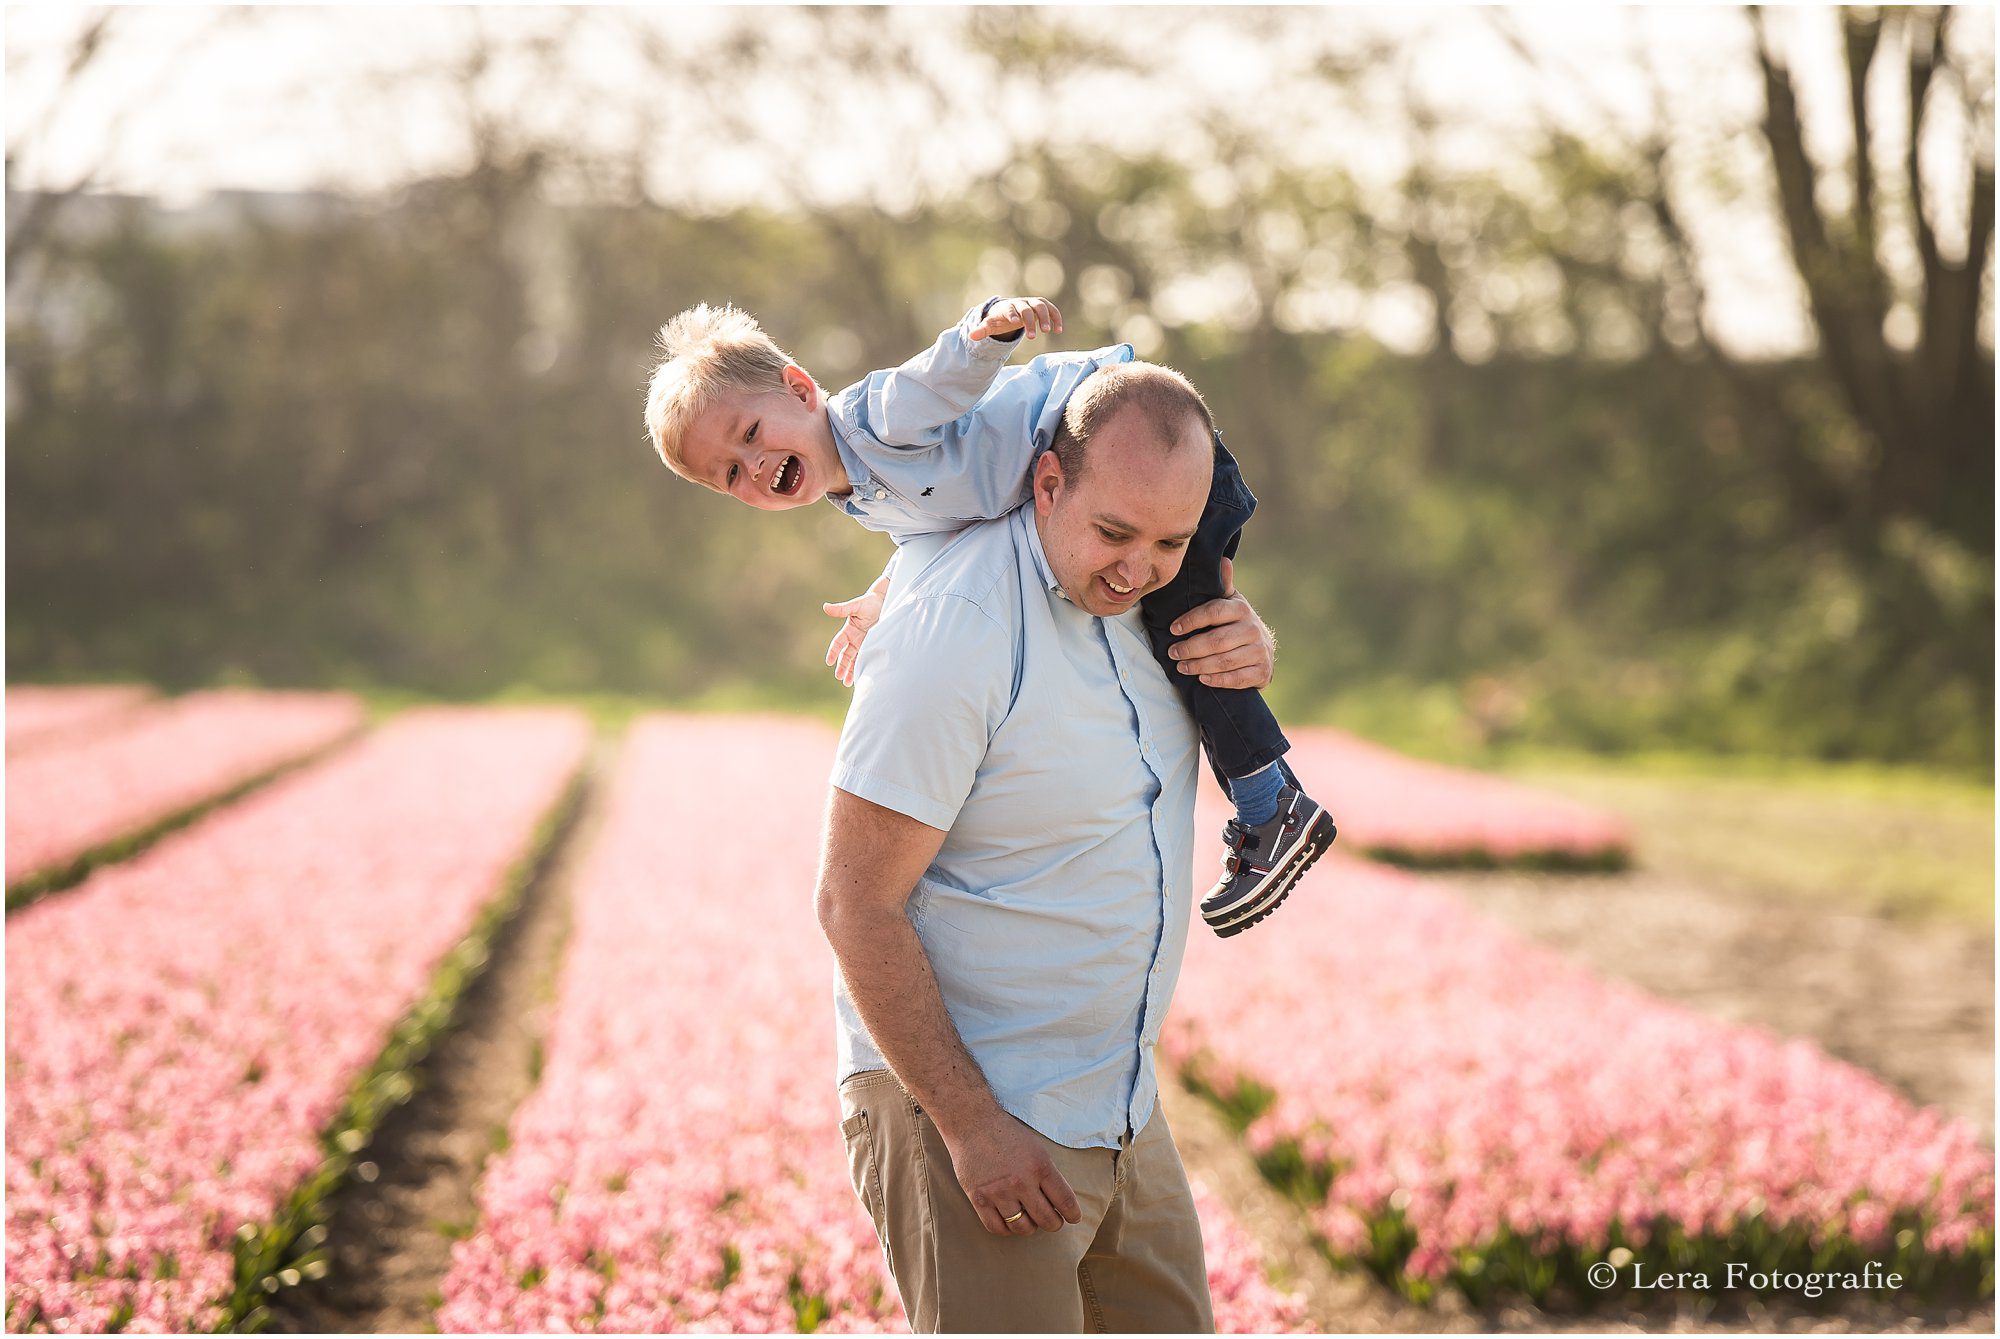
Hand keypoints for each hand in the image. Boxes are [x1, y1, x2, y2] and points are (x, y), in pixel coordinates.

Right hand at [823, 585, 886, 686]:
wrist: (886, 601)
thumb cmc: (869, 601)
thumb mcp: (855, 605)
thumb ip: (841, 609)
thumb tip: (825, 607)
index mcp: (849, 630)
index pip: (838, 644)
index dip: (833, 652)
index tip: (829, 662)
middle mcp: (855, 638)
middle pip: (846, 655)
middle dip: (842, 666)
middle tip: (839, 677)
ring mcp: (864, 642)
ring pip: (855, 660)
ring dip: (850, 670)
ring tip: (847, 683)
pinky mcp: (875, 644)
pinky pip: (868, 657)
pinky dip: (864, 666)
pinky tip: (862, 675)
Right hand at [939, 1110, 1082, 1235]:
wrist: (972, 1124)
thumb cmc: (1007, 1135)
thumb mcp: (1036, 1149)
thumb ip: (1047, 1174)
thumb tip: (1059, 1202)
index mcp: (1040, 1166)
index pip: (1064, 1200)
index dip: (1072, 1214)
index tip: (1073, 1218)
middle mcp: (1021, 1182)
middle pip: (1046, 1219)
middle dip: (1054, 1224)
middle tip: (1053, 1221)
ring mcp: (999, 1192)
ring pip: (1022, 1228)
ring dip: (1030, 1228)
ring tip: (1030, 1221)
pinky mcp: (979, 1198)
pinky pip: (997, 1227)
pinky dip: (1006, 1230)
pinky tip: (1009, 1222)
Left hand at [971, 296, 1061, 341]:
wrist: (1009, 311)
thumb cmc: (1000, 319)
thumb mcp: (990, 326)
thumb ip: (982, 330)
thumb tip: (971, 336)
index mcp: (1008, 307)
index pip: (1010, 308)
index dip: (1013, 314)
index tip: (1016, 323)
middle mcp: (1021, 303)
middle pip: (1028, 307)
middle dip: (1030, 320)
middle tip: (1032, 337)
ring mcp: (1032, 303)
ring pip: (1042, 306)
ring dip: (1046, 317)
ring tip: (1048, 331)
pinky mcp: (1042, 307)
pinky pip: (1052, 310)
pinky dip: (1056, 317)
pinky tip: (1059, 330)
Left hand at [1165, 557, 1275, 688]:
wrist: (1263, 650)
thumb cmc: (1237, 624)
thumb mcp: (1231, 603)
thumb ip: (1223, 586)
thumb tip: (1222, 559)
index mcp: (1241, 609)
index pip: (1214, 612)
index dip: (1191, 620)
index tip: (1173, 629)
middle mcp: (1252, 629)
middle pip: (1216, 640)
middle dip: (1191, 648)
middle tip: (1173, 652)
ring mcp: (1259, 651)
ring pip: (1224, 661)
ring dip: (1199, 666)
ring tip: (1181, 667)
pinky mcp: (1262, 672)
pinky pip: (1237, 679)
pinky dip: (1218, 680)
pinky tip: (1202, 680)